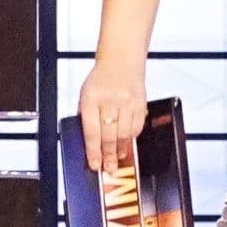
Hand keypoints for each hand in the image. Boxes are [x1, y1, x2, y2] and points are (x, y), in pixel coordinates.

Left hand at [76, 56, 145, 172]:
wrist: (121, 59)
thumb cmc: (101, 78)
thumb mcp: (86, 94)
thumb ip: (86, 116)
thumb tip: (88, 143)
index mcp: (91, 98)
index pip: (91, 130)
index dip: (93, 151)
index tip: (94, 164)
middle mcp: (110, 99)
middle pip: (109, 135)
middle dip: (108, 155)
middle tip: (108, 167)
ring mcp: (127, 101)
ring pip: (125, 133)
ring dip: (121, 149)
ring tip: (118, 158)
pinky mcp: (141, 102)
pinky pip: (137, 126)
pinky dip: (132, 138)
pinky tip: (127, 143)